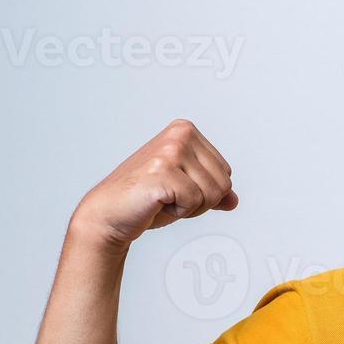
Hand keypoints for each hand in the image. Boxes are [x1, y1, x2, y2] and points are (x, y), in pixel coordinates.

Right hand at [71, 119, 237, 247]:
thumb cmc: (145, 199)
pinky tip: (157, 203)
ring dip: (189, 207)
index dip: (205, 192)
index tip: (177, 188)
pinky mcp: (162, 171)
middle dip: (200, 201)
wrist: (110, 213)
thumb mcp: (187, 191)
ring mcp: (170, 151)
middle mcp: (180, 135)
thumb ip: (212, 192)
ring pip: (212, 194)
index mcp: (186, 130)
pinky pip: (194, 202)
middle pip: (223, 184)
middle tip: (169, 197)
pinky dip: (178, 212)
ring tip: (163, 199)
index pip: (226, 172)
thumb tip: (234, 200)